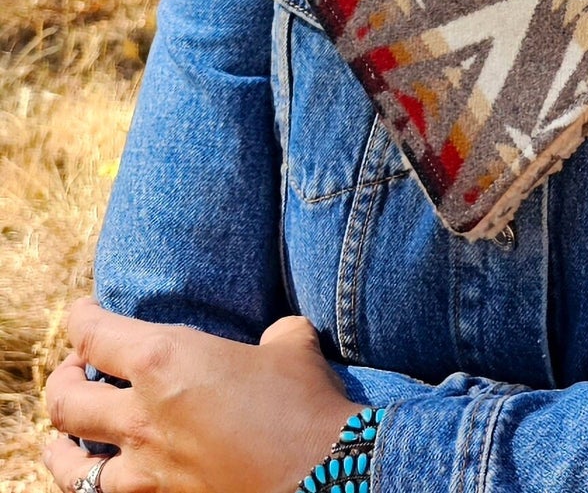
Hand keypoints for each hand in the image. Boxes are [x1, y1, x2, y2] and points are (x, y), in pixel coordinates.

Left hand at [41, 298, 354, 492]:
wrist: (325, 472)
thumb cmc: (305, 401)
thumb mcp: (290, 345)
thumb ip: (271, 335)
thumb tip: (275, 337)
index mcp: (165, 361)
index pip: (93, 333)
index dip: (80, 318)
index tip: (84, 310)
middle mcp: (141, 416)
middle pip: (63, 398)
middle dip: (62, 377)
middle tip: (78, 366)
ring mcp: (146, 468)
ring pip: (68, 464)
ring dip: (63, 444)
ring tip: (71, 434)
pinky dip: (97, 483)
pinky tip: (104, 475)